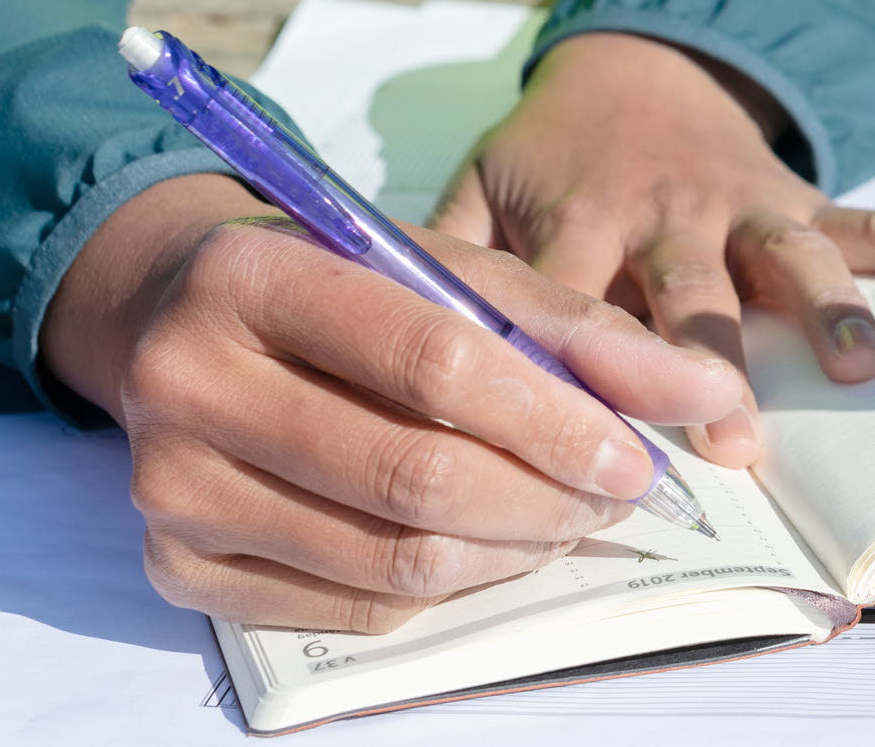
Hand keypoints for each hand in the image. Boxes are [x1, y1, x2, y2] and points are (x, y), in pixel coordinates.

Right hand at [44, 174, 721, 631]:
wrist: (179, 319)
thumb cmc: (339, 282)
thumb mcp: (445, 267)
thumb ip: (572, 323)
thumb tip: (704, 394)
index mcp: (251, 276)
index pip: (434, 364)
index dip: (554, 421)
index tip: (637, 457)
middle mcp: (187, 383)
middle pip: (415, 476)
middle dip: (547, 499)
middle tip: (616, 498)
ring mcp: (171, 488)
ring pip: (392, 559)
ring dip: (511, 550)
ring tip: (565, 517)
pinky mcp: (175, 569)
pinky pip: (350, 607)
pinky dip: (445, 587)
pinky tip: (488, 544)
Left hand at [430, 32, 874, 468]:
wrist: (640, 57)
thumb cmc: (550, 152)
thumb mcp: (480, 184)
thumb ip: (443, 257)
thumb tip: (387, 333)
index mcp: (578, 215)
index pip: (573, 299)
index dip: (581, 366)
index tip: (595, 436)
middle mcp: (666, 212)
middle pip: (691, 292)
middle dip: (713, 360)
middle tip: (736, 433)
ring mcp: (743, 204)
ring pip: (791, 259)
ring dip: (829, 312)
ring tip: (865, 368)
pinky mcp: (800, 197)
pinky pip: (873, 224)